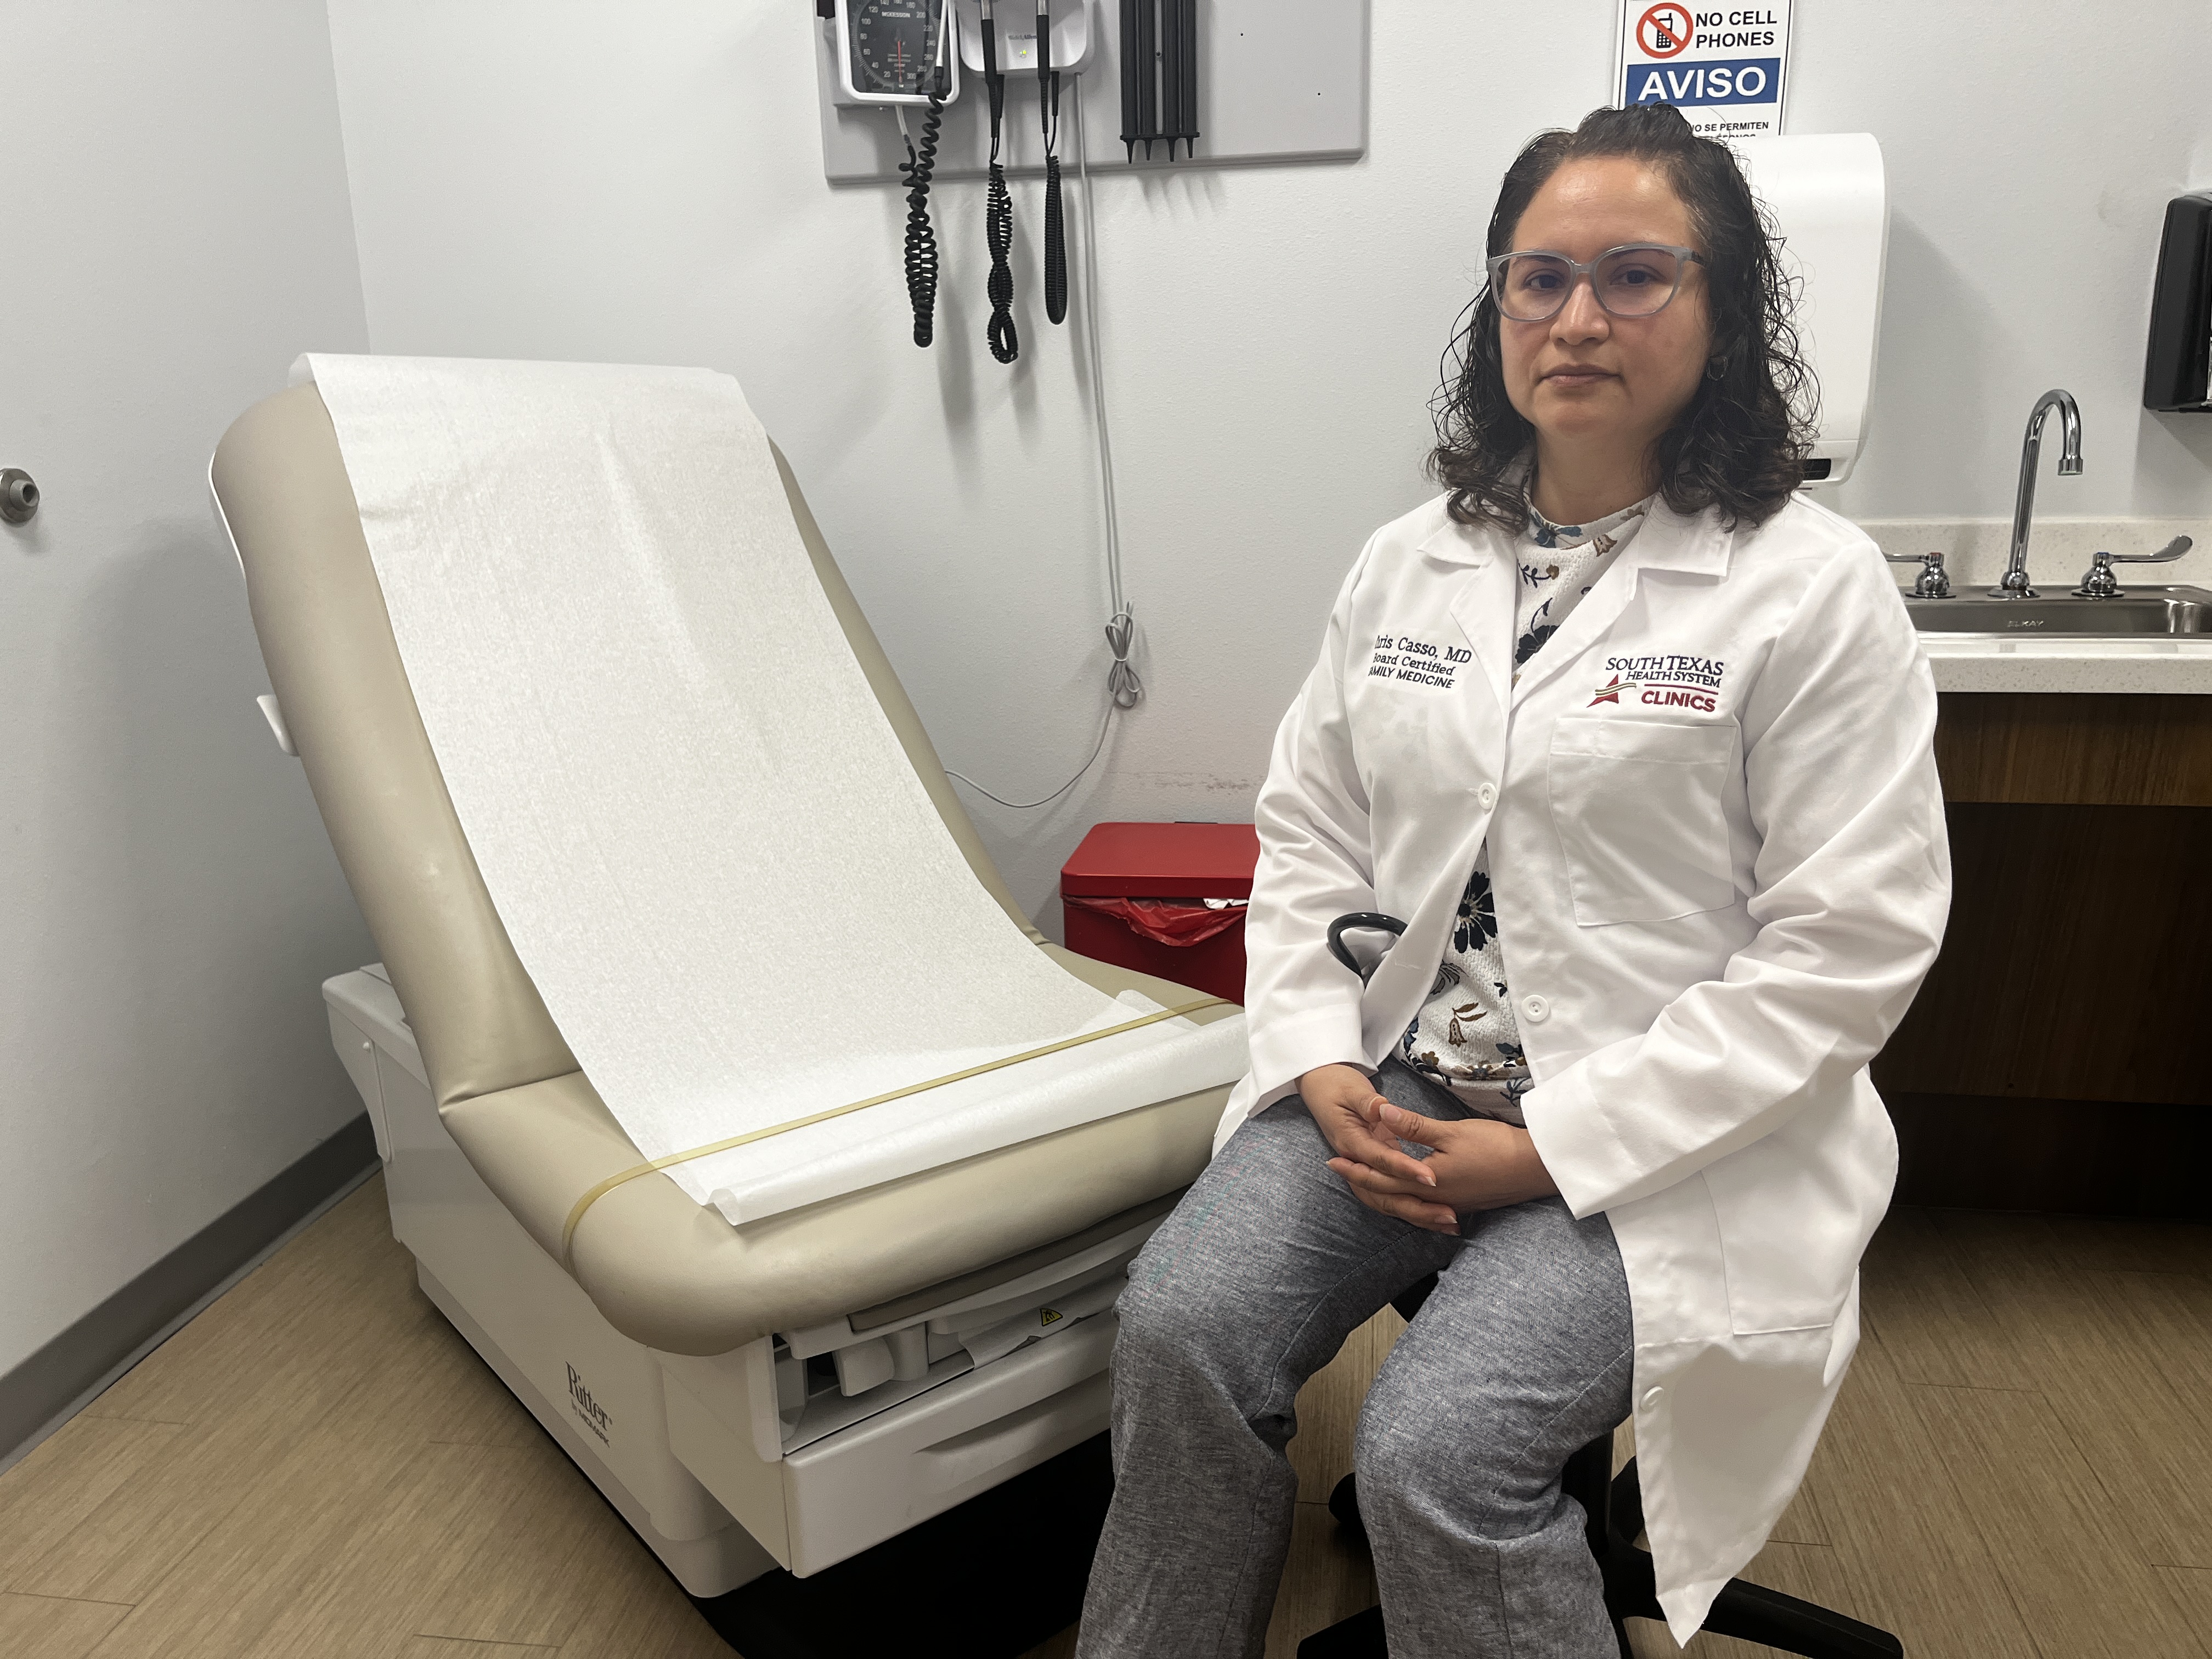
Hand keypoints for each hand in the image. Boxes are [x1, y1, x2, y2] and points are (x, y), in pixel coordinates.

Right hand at [1299, 1063, 1454, 1232]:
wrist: (1320, 1089)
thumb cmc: (1337, 1086)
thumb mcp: (1351, 1089)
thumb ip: (1366, 1101)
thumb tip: (1380, 1107)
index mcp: (1350, 1141)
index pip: (1380, 1159)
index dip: (1404, 1169)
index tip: (1431, 1177)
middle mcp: (1356, 1162)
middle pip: (1384, 1194)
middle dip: (1417, 1207)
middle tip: (1449, 1215)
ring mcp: (1364, 1169)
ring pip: (1388, 1201)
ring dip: (1418, 1215)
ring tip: (1449, 1224)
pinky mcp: (1374, 1171)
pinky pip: (1392, 1196)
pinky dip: (1412, 1208)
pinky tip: (1437, 1216)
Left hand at [1327, 1101, 1559, 1234]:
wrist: (1535, 1169)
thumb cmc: (1495, 1148)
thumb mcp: (1450, 1132)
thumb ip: (1413, 1126)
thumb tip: (1381, 1113)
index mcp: (1426, 1182)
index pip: (1380, 1178)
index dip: (1355, 1169)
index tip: (1334, 1161)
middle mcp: (1434, 1200)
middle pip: (1389, 1196)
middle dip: (1363, 1184)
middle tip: (1342, 1173)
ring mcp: (1450, 1204)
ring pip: (1406, 1204)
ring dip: (1384, 1194)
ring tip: (1368, 1183)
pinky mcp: (1464, 1203)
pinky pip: (1424, 1206)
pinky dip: (1407, 1200)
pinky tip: (1409, 1195)